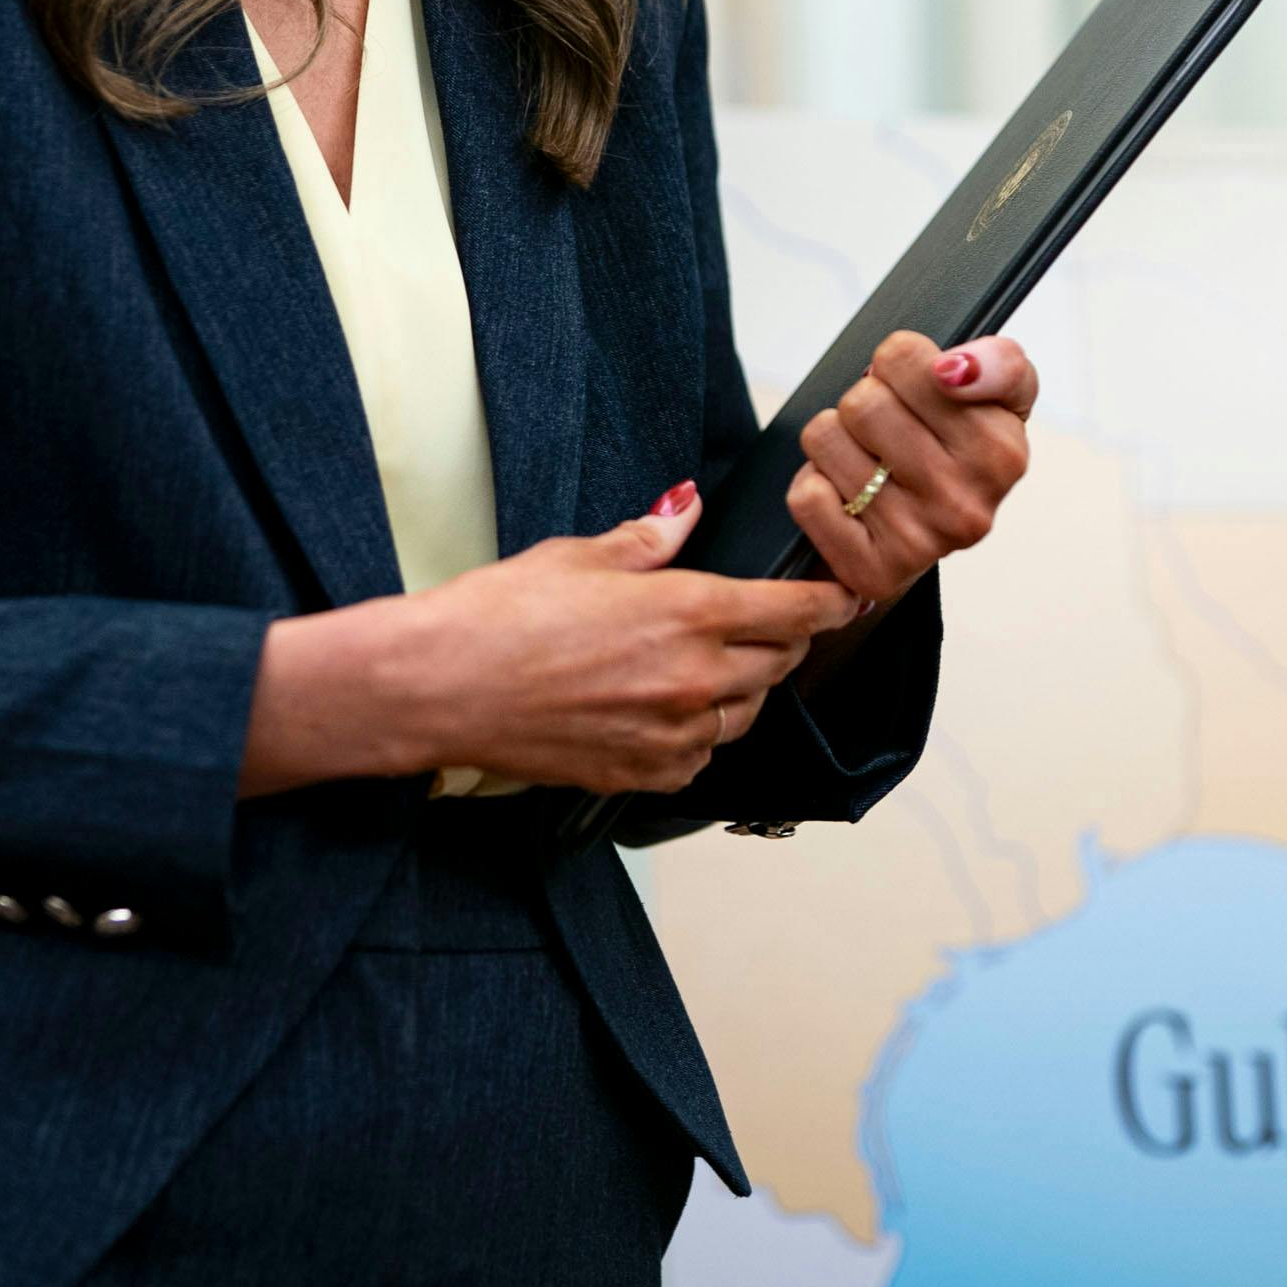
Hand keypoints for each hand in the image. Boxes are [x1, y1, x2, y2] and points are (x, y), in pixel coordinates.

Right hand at [240, 488, 858, 796]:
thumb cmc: (497, 617)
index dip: (830, 602)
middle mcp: (693, 680)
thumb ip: (649, 540)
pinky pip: (701, 759)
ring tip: (707, 666)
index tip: (848, 595)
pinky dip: (699, 736)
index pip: (795, 611)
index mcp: (689, 612)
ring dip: (742, 689)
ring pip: (745, 715)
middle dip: (782, 639)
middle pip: (779, 663)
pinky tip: (668, 713)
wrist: (438, 688)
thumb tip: (687, 510)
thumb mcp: (578, 556)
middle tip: (765, 621)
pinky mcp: (642, 775)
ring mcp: (672, 736)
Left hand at [786, 331, 1038, 604]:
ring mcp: (916, 542)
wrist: (933, 531)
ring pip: (825, 439)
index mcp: (1001, 454)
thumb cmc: (961, 451)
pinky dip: (815, 483)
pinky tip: (846, 493)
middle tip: (887, 427)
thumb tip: (952, 371)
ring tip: (869, 458)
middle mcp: (964, 505)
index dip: (896, 363)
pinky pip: (807, 496)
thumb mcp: (1000, 397)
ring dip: (836, 441)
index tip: (915, 388)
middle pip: (861, 401)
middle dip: (865, 401)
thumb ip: (999, 364)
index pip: (902, 358)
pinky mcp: (869, 571)